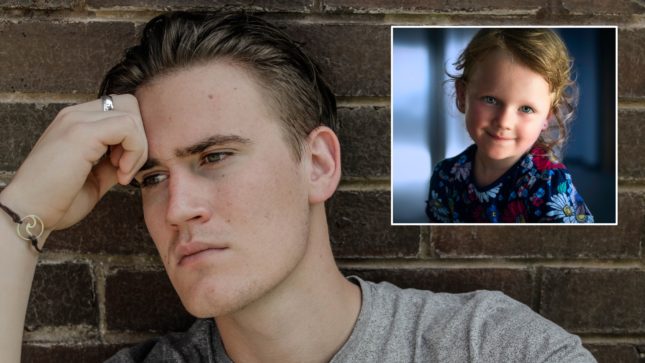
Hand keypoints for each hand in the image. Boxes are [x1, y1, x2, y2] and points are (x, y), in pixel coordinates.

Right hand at [0, 94, 147, 232]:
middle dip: (139, 137)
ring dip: (138, 149)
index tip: (123, 168)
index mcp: (76, 123)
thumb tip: (135, 157)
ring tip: (121, 173)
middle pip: (129, 105)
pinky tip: (120, 173)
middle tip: (125, 168)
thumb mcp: (95, 177)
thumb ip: (114, 162)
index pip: (120, 110)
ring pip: (132, 115)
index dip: (132, 138)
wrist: (29, 212)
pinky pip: (128, 127)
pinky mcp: (82, 133)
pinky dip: (134, 152)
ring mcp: (76, 120)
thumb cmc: (58, 200)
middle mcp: (75, 115)